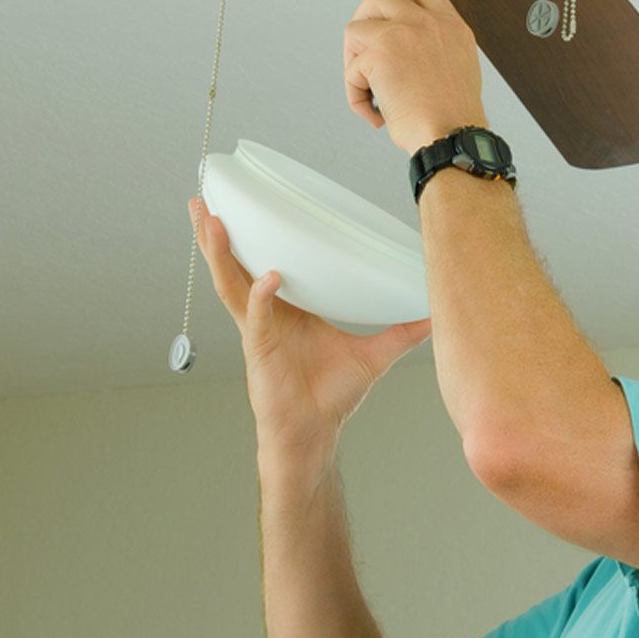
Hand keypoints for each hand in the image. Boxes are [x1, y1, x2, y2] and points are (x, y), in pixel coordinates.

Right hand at [190, 198, 431, 460]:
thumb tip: (434, 314)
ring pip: (232, 285)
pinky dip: (261, 297)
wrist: (314, 436)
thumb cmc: (331, 397)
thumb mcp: (372, 355)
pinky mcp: (259, 352)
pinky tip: (269, 278)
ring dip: (220, 254)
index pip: (264, 261)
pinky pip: (258, 318)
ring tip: (212, 223)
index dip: (250, 236)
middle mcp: (266, 314)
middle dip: (217, 235)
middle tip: (204, 201)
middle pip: (234, 266)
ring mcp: (258, 332)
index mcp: (287, 308)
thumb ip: (401, 332)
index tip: (243, 204)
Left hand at [343, 0, 488, 153]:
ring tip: (369, 84)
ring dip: (354, 59)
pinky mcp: (380, 53)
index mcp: (449, 24)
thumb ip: (434, 42)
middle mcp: (427, 22)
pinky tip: (372, 107)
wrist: (451, 134)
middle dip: (363, 18)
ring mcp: (403, 33)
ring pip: (355, 28)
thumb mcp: (458, 63)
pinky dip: (355, 91)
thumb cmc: (454, 113)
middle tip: (362, 46)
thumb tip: (405, 42)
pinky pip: (350, 67)